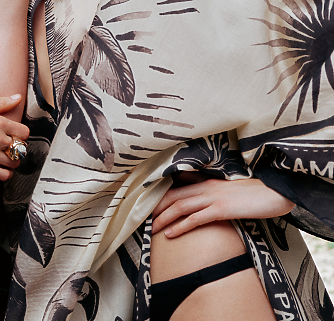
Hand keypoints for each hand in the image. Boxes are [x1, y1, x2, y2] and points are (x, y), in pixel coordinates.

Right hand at [0, 94, 28, 181]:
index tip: (14, 136)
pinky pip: (5, 175)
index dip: (20, 135)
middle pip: (21, 148)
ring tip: (3, 158)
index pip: (24, 132)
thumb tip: (18, 97)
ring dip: (11, 161)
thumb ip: (0, 103)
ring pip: (14, 163)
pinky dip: (5, 173)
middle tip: (7, 148)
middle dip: (16, 148)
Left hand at [152, 176, 294, 237]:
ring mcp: (213, 197)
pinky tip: (171, 234)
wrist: (276, 192)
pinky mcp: (222, 209)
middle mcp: (206, 187)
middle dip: (155, 207)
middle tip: (141, 218)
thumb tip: (199, 198)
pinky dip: (180, 226)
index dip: (160, 195)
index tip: (147, 204)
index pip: (177, 187)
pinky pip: (196, 219)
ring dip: (163, 218)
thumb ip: (213, 191)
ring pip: (180, 206)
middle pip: (173, 195)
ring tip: (152, 229)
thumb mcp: (229, 189)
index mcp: (207, 182)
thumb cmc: (255, 193)